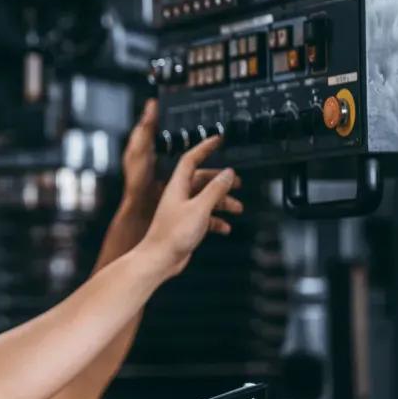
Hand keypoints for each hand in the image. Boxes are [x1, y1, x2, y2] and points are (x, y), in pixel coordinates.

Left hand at [109, 100, 242, 249]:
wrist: (159, 259)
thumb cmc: (172, 235)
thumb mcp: (199, 208)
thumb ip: (215, 190)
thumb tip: (227, 174)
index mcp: (178, 186)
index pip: (191, 159)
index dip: (205, 147)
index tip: (217, 139)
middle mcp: (179, 196)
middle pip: (203, 180)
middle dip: (221, 180)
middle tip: (237, 181)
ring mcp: (182, 211)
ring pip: (206, 200)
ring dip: (223, 203)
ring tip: (238, 208)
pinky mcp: (186, 225)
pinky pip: (205, 217)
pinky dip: (217, 220)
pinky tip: (226, 227)